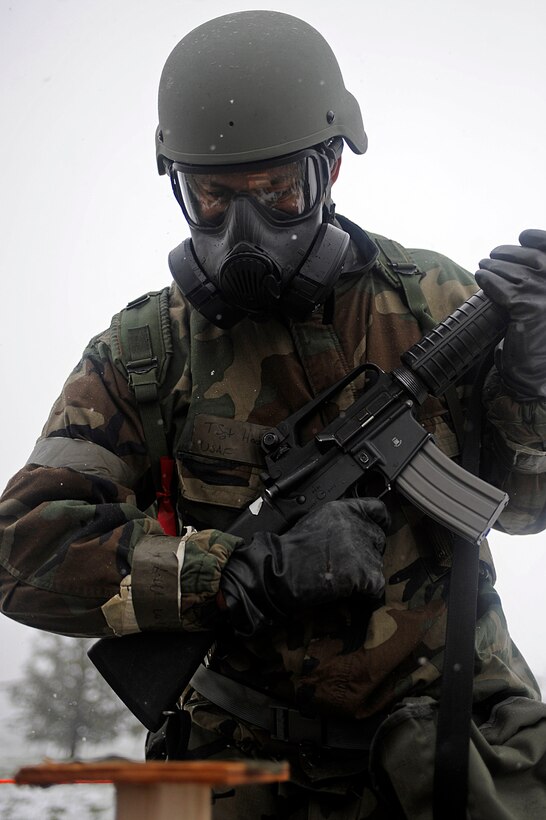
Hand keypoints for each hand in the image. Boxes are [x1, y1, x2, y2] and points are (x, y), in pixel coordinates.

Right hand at [219, 497, 389, 636]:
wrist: (280, 572)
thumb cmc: (291, 550)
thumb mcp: (317, 519)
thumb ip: (342, 519)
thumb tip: (359, 527)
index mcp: (345, 508)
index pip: (379, 510)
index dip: (379, 522)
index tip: (376, 530)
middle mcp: (357, 524)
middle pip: (379, 539)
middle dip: (368, 552)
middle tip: (347, 564)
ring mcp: (362, 548)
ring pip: (378, 563)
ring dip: (365, 573)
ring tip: (341, 578)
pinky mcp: (364, 573)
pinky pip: (376, 586)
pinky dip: (366, 593)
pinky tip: (348, 592)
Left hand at [475, 229, 545, 399]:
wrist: (537, 370)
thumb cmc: (539, 335)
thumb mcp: (542, 301)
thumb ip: (537, 280)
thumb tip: (518, 254)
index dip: (537, 238)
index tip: (521, 236)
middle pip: (531, 257)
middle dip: (509, 253)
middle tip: (492, 255)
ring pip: (513, 272)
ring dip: (494, 265)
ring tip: (483, 265)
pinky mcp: (528, 308)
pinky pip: (502, 287)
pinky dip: (489, 280)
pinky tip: (481, 277)